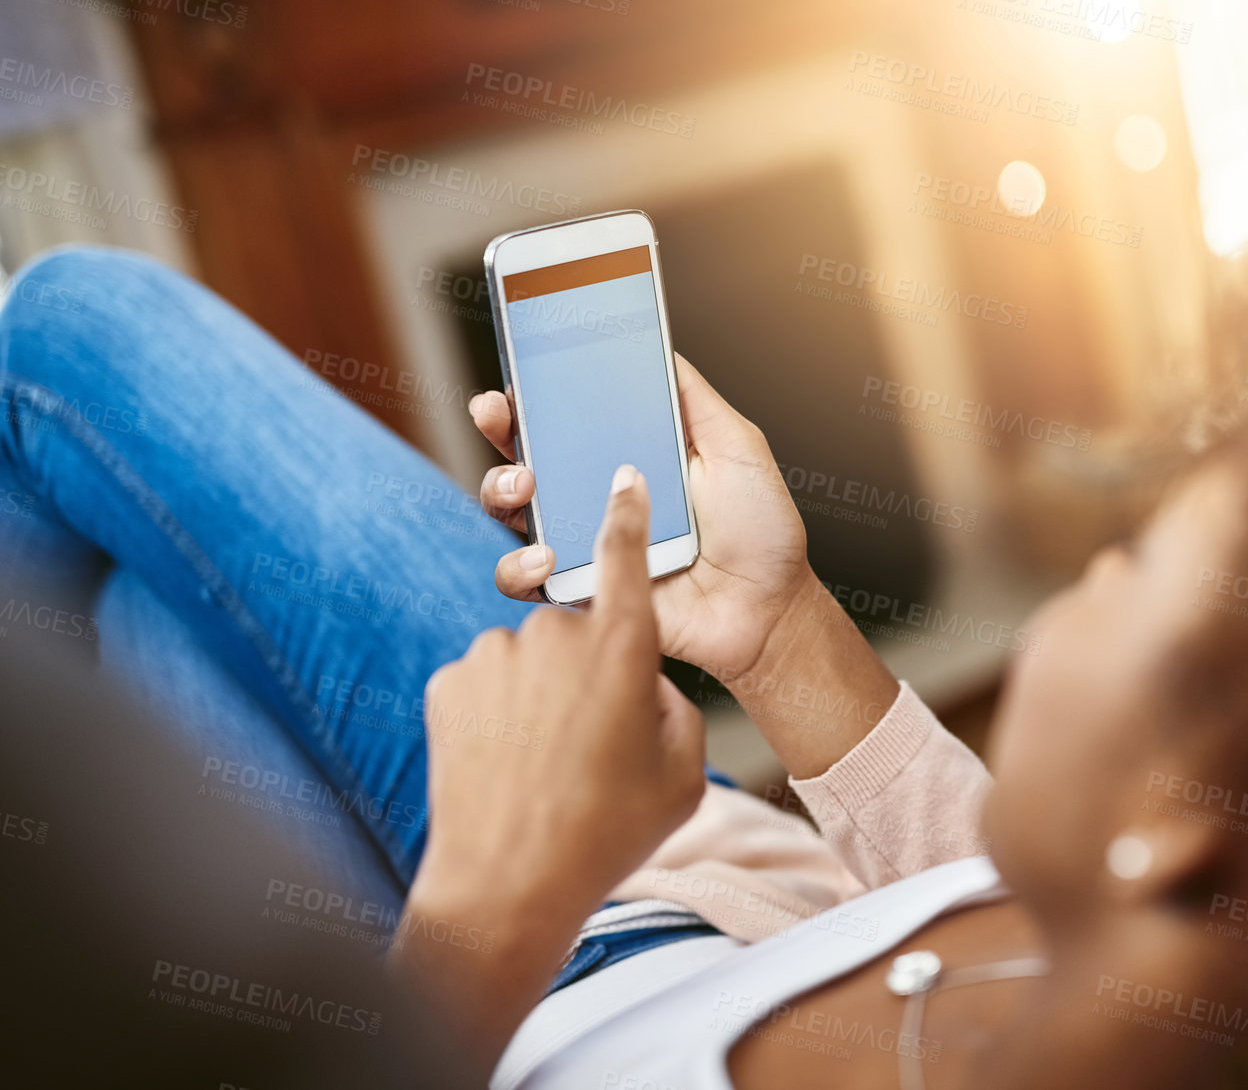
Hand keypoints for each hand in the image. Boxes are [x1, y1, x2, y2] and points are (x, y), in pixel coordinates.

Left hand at [396, 466, 705, 1059]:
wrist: (506, 885)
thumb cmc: (607, 833)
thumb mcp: (683, 773)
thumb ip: (673, 706)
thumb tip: (642, 683)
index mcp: (624, 648)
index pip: (627, 555)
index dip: (628, 513)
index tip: (624, 477)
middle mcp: (556, 635)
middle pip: (580, 629)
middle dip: (590, 671)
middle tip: (595, 742)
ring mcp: (495, 653)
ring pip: (530, 657)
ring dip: (541, 696)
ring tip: (547, 766)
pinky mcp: (449, 681)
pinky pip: (486, 682)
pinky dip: (498, 714)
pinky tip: (507, 765)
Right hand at [470, 355, 813, 681]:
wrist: (769, 610)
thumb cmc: (762, 532)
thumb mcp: (738, 447)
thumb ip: (694, 399)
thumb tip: (654, 344)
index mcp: (629, 455)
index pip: (568, 415)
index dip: (536, 392)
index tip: (518, 370)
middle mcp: (596, 495)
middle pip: (525, 452)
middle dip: (500, 426)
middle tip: (496, 412)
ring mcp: (584, 542)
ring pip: (511, 511)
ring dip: (502, 488)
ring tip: (526, 484)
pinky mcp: (580, 591)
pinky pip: (525, 580)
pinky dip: (521, 567)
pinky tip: (547, 556)